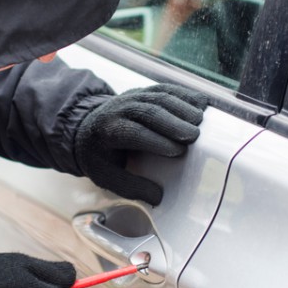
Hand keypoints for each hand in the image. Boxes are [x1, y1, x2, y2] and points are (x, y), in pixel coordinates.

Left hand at [74, 84, 208, 204]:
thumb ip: (131, 187)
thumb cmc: (100, 156)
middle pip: (149, 111)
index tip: (178, 152)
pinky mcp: (144, 91)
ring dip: (182, 107)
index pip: (133, 133)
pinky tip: (200, 102)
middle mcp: (119, 108)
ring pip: (159, 96)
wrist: (86, 128)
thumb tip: (158, 198)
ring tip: (200, 121)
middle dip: (173, 123)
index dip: (157, 141)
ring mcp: (132, 96)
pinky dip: (184, 94)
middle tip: (195, 136)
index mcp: (107, 130)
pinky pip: (165, 89)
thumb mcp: (106, 176)